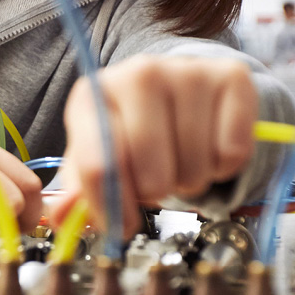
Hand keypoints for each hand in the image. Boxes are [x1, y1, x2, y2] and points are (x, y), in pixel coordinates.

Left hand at [50, 54, 257, 235]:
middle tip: (156, 172)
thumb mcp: (95, 154)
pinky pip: (233, 153)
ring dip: (191, 178)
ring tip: (181, 154)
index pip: (98, 165)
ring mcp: (186, 71)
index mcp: (94, 94)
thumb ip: (78, 190)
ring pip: (195, 168)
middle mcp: (138, 73)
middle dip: (156, 190)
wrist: (176, 88)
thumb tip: (61, 216)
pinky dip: (225, 166)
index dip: (112, 207)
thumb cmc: (130, 128)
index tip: (123, 223)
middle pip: (151, 175)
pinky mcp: (230, 76)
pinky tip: (209, 143)